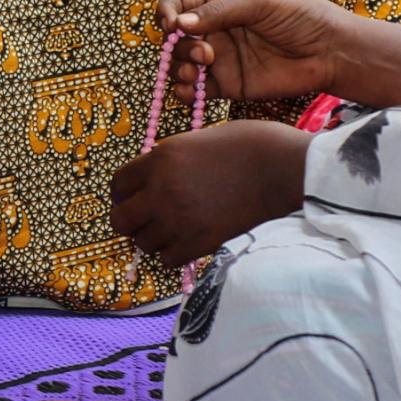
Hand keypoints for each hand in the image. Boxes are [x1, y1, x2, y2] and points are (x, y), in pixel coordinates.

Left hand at [109, 119, 309, 267]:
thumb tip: (155, 181)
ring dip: (153, 238)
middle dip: (129, 220)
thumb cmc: (248, 146)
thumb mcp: (197, 140)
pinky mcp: (199, 242)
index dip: (123, 193)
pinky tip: (186, 242)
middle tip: (146, 218)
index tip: (133, 197)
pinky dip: (172, 254)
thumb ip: (170, 162)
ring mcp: (178, 219)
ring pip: (143, 243)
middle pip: (120, 220)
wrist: (282, 168)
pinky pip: (168, 260)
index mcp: (160, 159)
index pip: (118, 184)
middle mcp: (161, 191)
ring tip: (171, 230)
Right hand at [157, 0, 354, 100]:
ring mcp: (219, 59)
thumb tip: (178, 24)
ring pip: (180, 64)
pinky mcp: (227, 86)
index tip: (170, 24)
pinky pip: (195, 91)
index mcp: (220, 1)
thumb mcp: (262, 3)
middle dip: (178, 46)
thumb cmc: (302, 17)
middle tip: (204, 53)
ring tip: (199, 70)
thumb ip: (220, 11)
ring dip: (179, 68)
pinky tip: (193, 91)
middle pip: (174, 37)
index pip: (177, 3)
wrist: (331, 53)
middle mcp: (215, 30)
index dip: (166, 12)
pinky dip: (186, 93)